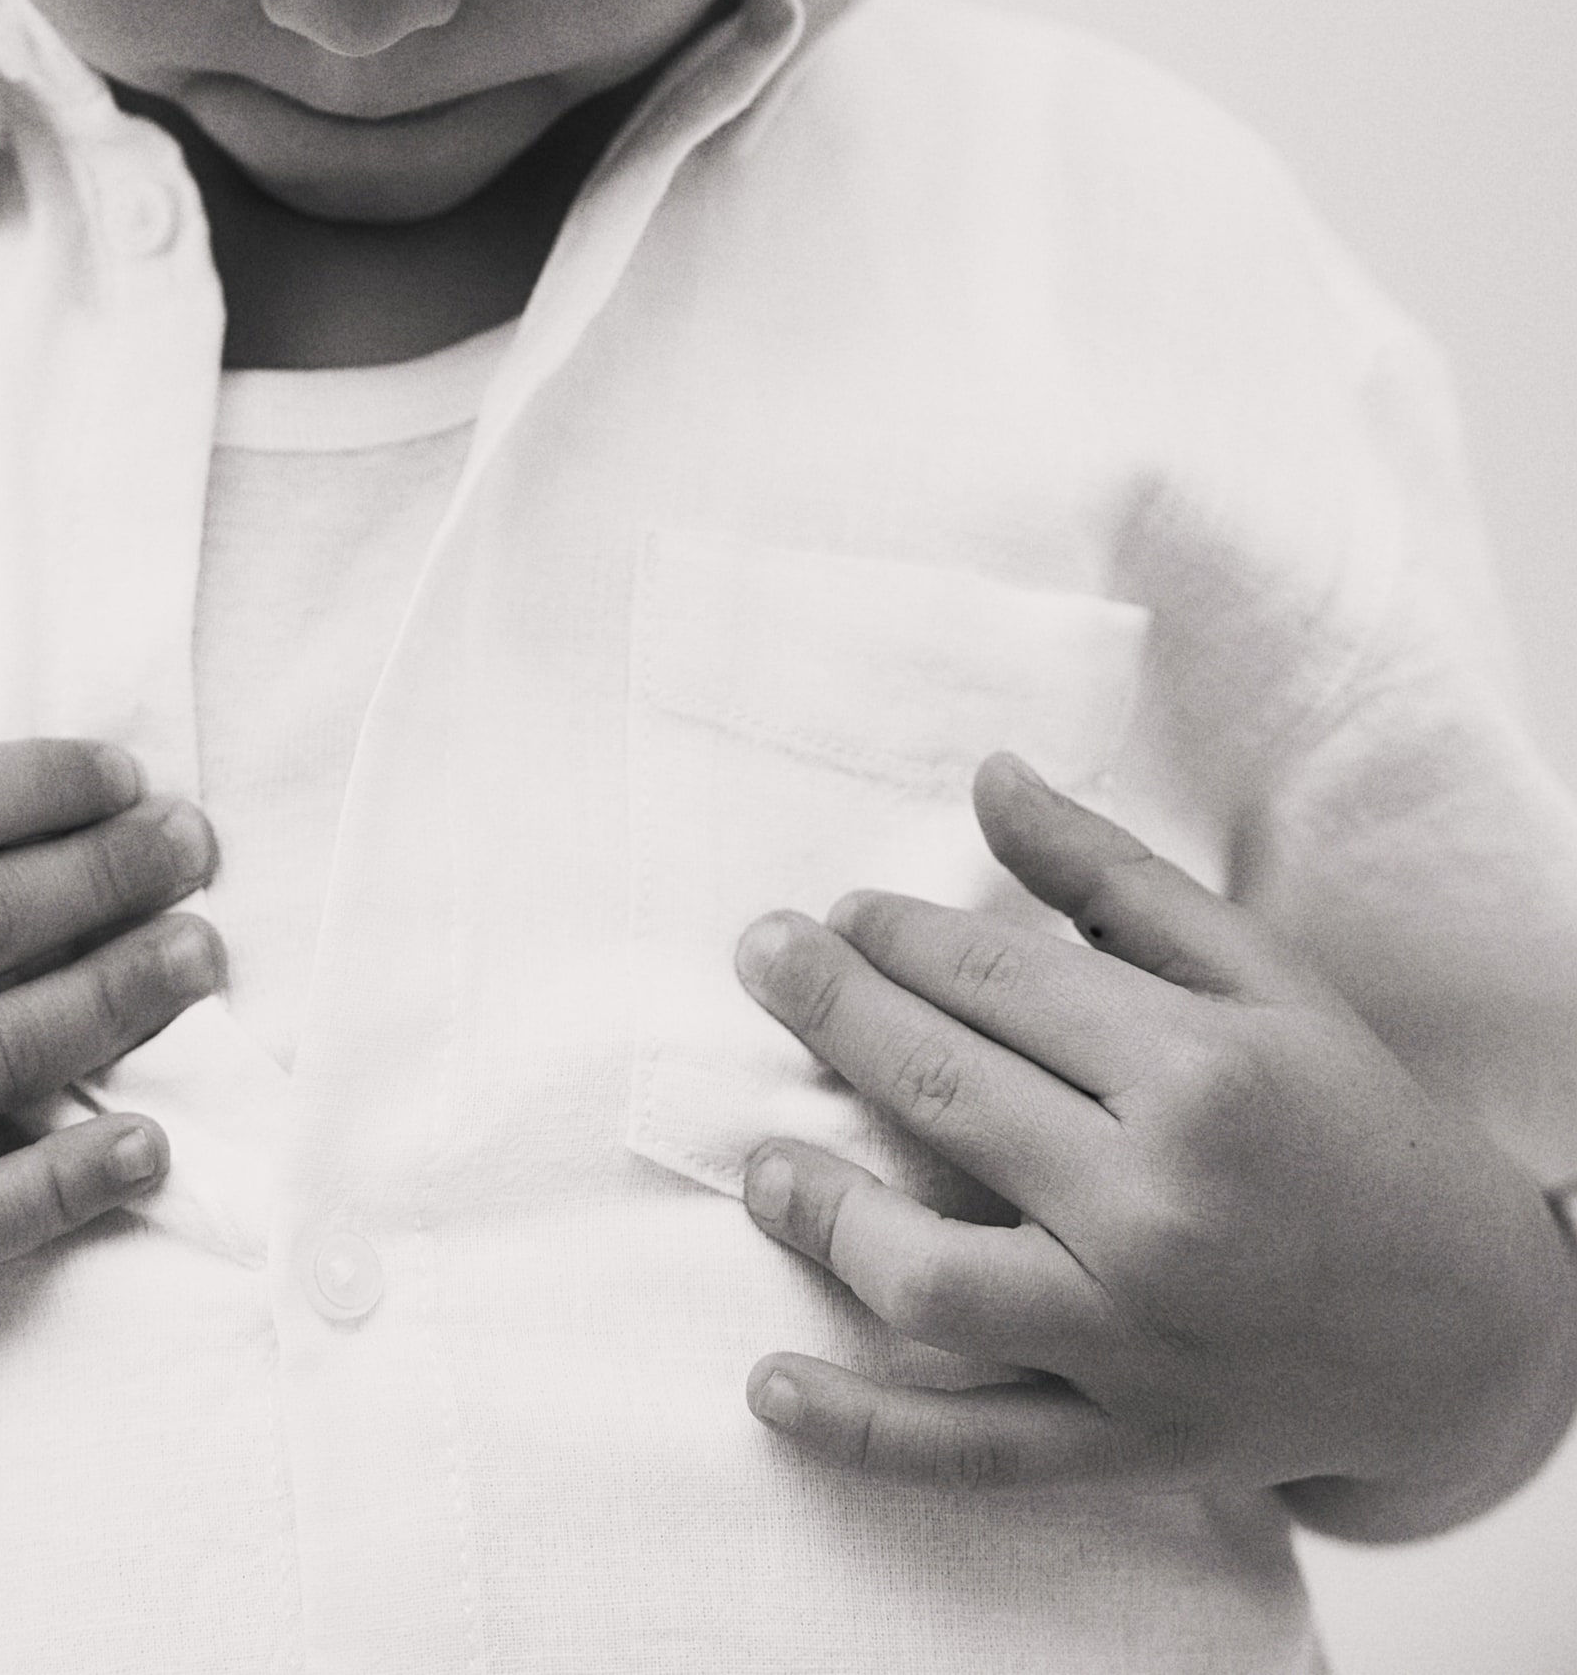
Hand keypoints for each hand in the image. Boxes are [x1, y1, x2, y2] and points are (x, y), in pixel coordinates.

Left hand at [732, 753, 1576, 1529]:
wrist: (1468, 1325)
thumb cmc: (1347, 1121)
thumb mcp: (1258, 978)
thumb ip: (1111, 879)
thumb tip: (988, 778)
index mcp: (1197, 1075)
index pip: (995, 982)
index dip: (897, 937)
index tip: (837, 912)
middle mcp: (1158, 1208)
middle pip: (943, 1096)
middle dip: (831, 1012)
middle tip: (761, 958)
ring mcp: (1135, 1341)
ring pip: (930, 1280)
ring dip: (821, 1213)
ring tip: (761, 1161)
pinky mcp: (1126, 1446)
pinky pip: (967, 1451)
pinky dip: (860, 1429)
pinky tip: (768, 1385)